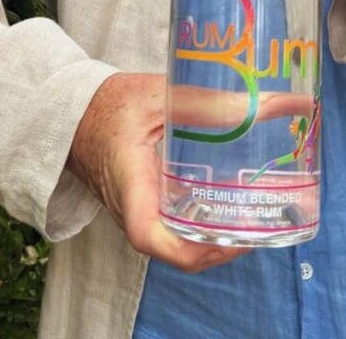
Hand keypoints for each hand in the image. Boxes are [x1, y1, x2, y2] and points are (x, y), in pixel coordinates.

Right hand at [66, 73, 248, 271]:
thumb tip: (272, 103)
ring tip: (256, 215)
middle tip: (262, 225)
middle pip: (175, 249)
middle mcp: (133, 208)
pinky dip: (203, 222)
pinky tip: (230, 201)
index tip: (229, 239)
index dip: (189, 249)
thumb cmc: (108, 103)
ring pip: (178, 241)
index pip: (149, 236)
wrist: (73, 112)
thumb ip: (209, 101)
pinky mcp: (144, 204)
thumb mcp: (157, 95)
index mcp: (129, 183)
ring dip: (214, 237)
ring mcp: (138, 210)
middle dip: (219, 247)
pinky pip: (174, 226)